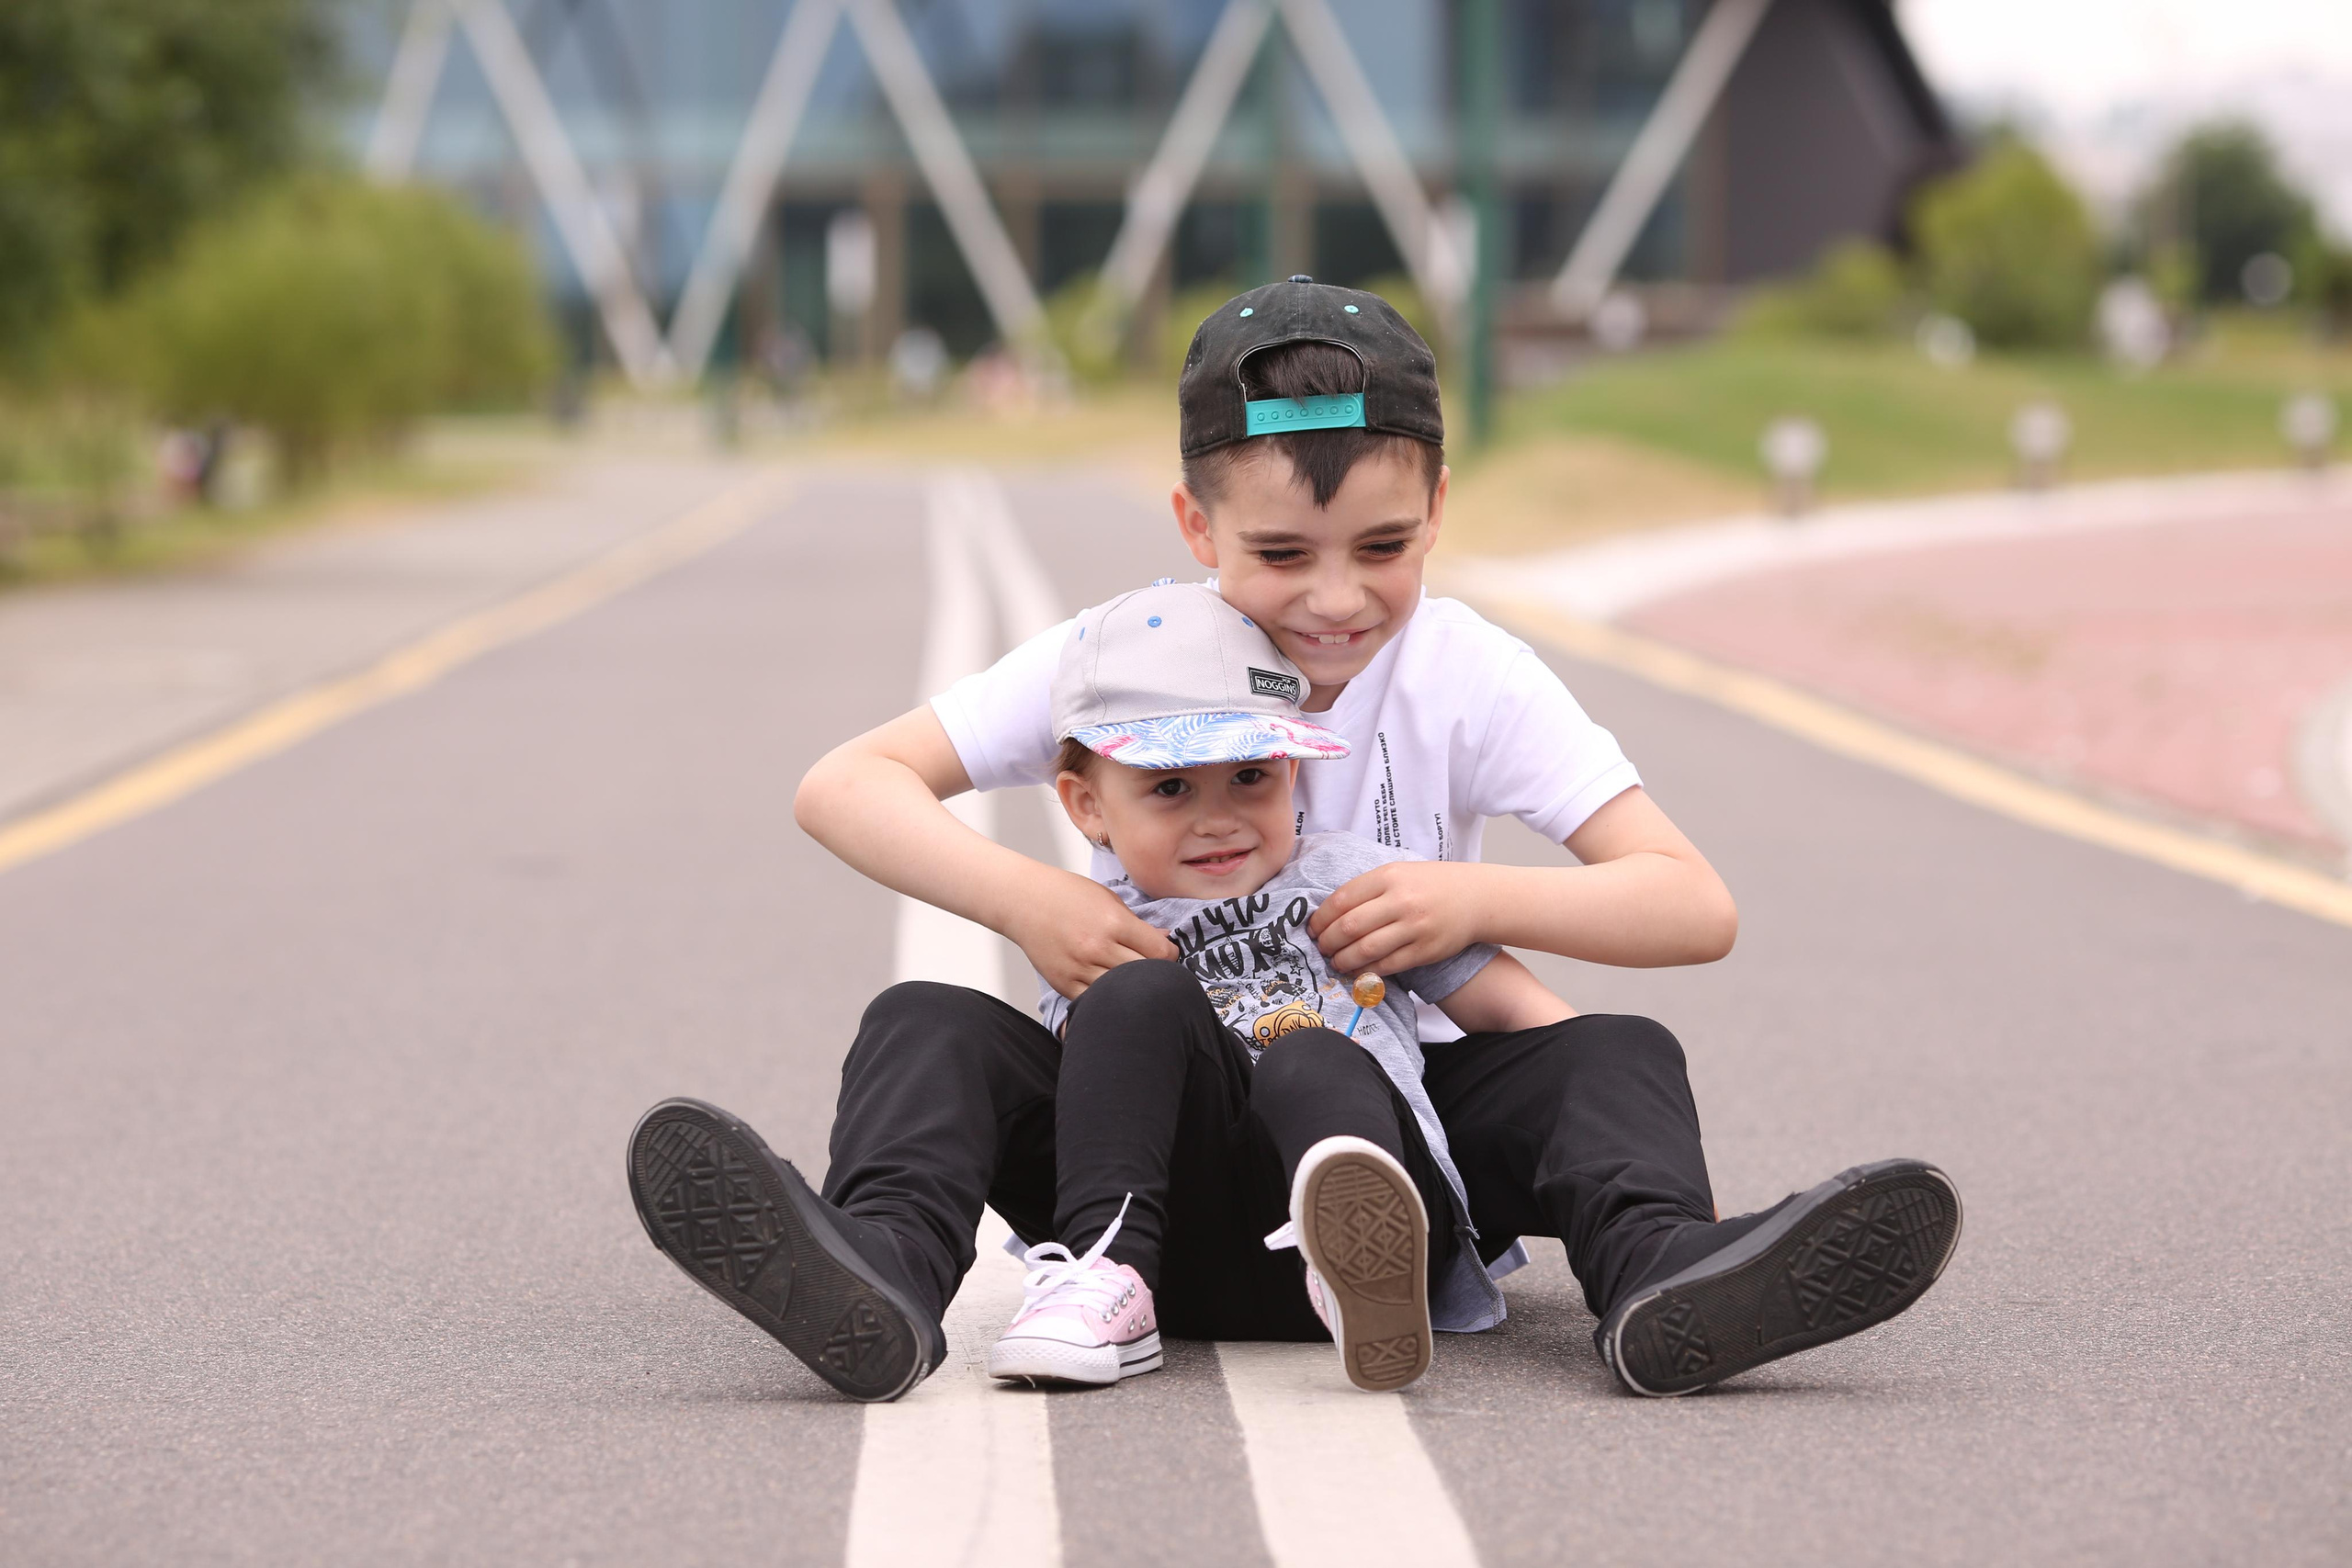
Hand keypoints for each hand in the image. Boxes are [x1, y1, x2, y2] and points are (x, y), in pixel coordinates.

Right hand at [1002, 867, 1176, 999]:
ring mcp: (1079, 969)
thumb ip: (1137, 922)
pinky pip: (1094, 1001)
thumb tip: (1165, 939)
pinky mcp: (1063, 984)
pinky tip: (1109, 987)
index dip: (1170, 955)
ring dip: (1130, 987)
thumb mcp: (1107, 898)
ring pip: (1121, 992)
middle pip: (1145, 975)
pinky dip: (1105, 997)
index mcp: (1113, 923)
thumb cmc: (1065, 894)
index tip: (1166, 953)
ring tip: (1131, 979)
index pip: (1161, 952)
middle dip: (1155, 973)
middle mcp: (1097, 948)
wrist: (1022, 900)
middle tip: (1154, 969)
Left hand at [1309, 860, 1484, 976]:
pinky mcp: (1425, 950)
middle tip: (1321, 947)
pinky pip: (1388, 965)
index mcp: (1390, 876)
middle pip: (1350, 926)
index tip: (1313, 928)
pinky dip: (1368, 971)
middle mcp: (1401, 901)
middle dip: (1328, 941)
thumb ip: (1368, 888)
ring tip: (1336, 962)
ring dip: (1344, 959)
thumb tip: (1330, 912)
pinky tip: (1358, 971)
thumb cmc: (1431, 884)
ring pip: (1366, 949)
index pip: (1343, 899)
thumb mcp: (1399, 872)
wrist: (1475, 897)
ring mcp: (1414, 927)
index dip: (1321, 918)